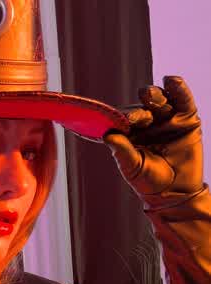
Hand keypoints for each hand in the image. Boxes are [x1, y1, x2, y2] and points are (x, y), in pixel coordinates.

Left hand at [103, 76, 203, 203]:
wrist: (176, 192)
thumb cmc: (149, 182)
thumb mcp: (133, 168)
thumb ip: (122, 151)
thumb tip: (107, 135)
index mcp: (129, 133)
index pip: (121, 119)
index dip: (118, 117)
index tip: (116, 121)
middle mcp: (147, 123)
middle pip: (140, 107)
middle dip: (137, 110)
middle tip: (134, 119)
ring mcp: (166, 119)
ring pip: (158, 100)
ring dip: (153, 95)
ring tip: (150, 96)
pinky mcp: (186, 118)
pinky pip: (182, 100)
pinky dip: (178, 89)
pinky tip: (171, 81)